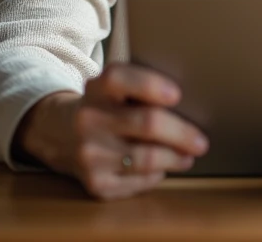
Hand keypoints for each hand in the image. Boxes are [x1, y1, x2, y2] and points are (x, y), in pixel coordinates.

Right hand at [13, 63, 209, 199]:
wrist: (60, 133)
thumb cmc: (105, 106)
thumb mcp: (112, 88)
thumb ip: (141, 88)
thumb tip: (191, 104)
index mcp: (96, 88)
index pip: (120, 78)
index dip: (150, 85)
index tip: (177, 94)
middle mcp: (88, 119)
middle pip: (146, 123)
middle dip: (181, 133)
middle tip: (201, 141)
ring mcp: (89, 153)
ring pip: (148, 158)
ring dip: (175, 158)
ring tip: (188, 155)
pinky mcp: (94, 183)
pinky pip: (139, 181)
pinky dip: (156, 174)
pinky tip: (161, 168)